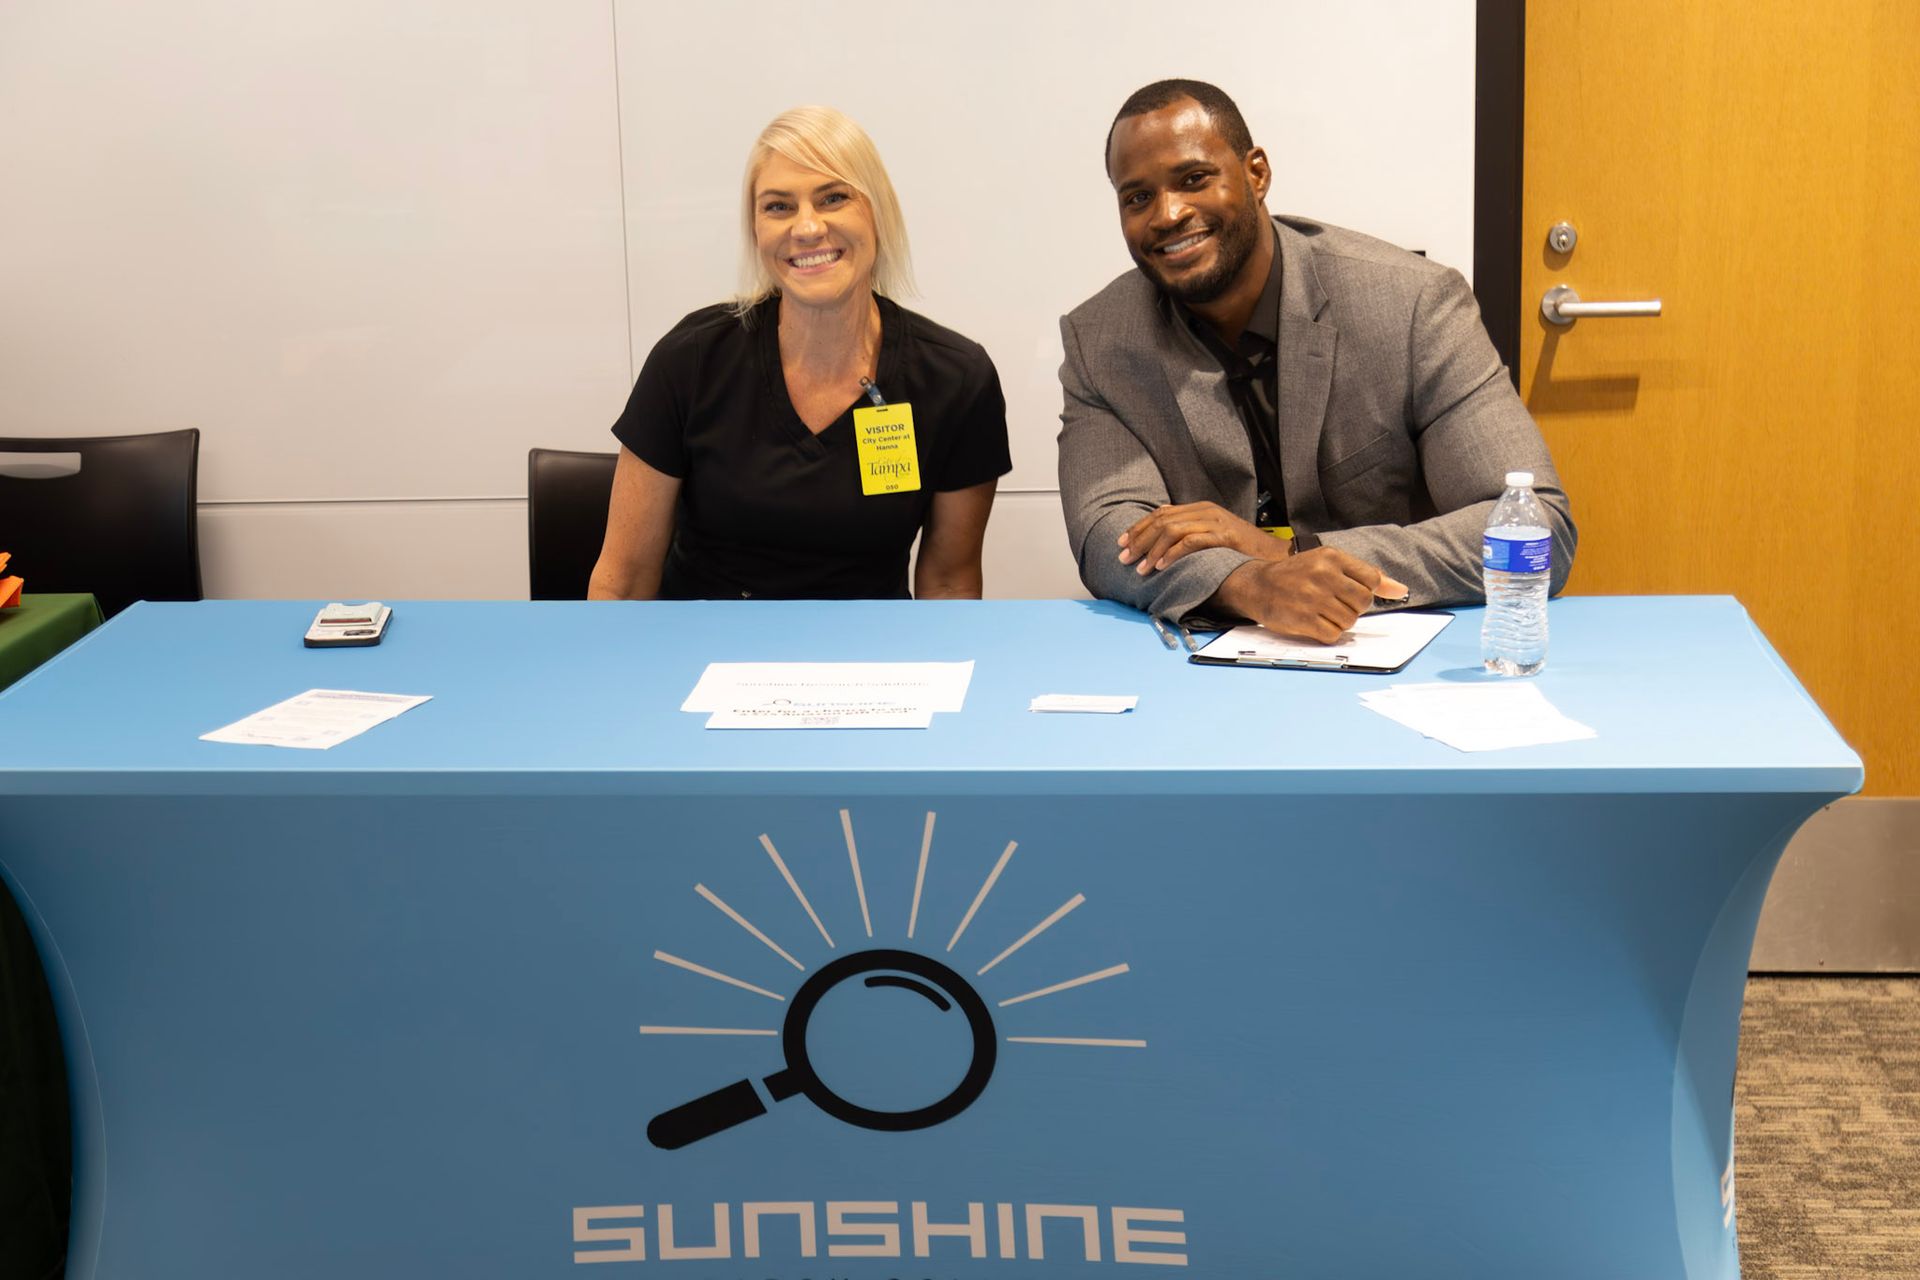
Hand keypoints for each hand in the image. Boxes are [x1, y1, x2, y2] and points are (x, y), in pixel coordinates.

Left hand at [1117, 502, 1288, 574]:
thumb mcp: (1213, 536)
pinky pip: (1190, 541)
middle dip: (1139, 540)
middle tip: (1124, 558)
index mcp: (1200, 509)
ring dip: (1152, 550)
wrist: (1275, 554)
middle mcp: (1205, 511)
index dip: (1138, 528)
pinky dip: (1172, 554)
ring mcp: (1215, 521)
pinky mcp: (1223, 535)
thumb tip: (1161, 538)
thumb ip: (1190, 534)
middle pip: (1162, 521)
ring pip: (1172, 530)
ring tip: (1141, 568)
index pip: (1161, 514)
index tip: (1121, 544)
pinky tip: (1161, 566)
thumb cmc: (1243, 550)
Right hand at [1210, 550, 1409, 642]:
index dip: (1365, 591)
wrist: (1257, 585)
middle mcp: (1323, 575)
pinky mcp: (1303, 619)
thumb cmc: (1296, 575)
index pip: (1372, 579)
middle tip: (1333, 603)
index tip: (1351, 593)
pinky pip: (1333, 635)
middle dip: (1353, 608)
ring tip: (1321, 612)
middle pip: (1363, 602)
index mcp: (1331, 557)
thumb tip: (1401, 590)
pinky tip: (1314, 623)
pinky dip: (1327, 633)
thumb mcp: (1328, 564)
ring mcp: (1313, 598)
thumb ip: (1365, 576)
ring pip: (1349, 620)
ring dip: (1339, 622)